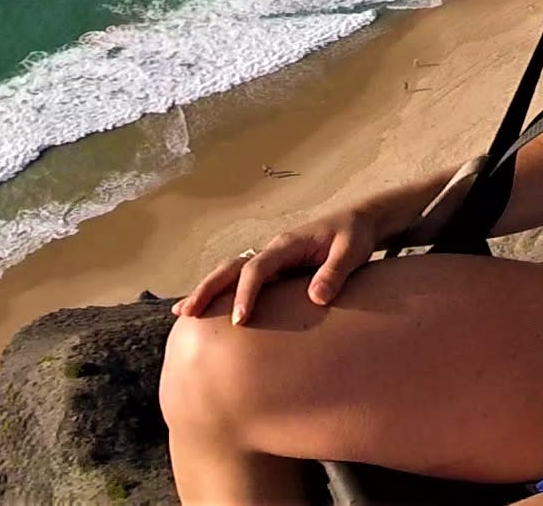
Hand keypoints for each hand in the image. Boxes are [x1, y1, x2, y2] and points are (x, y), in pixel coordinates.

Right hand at [170, 201, 387, 325]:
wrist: (360, 221)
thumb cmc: (355, 236)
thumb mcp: (352, 251)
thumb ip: (335, 272)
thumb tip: (316, 298)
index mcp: (288, 244)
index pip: (258, 268)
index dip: (246, 293)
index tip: (240, 320)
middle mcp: (273, 249)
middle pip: (232, 266)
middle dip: (208, 289)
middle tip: (187, 314)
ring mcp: (272, 258)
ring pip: (231, 272)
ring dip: (208, 290)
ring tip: (182, 314)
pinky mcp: (275, 268)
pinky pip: (242, 279)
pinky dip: (222, 292)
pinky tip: (207, 311)